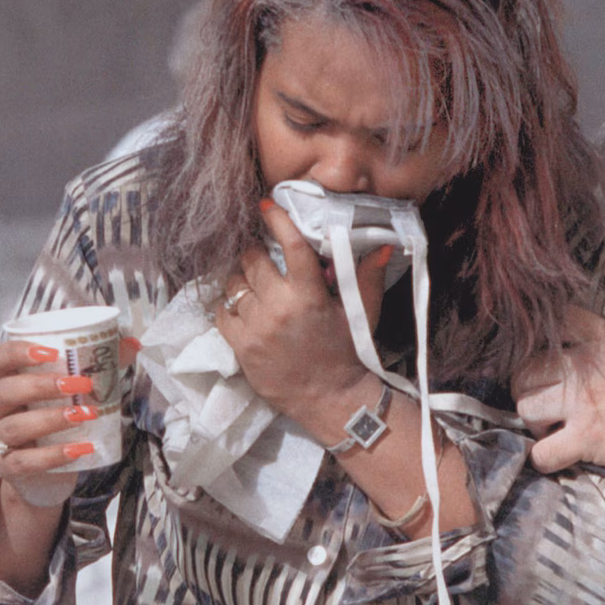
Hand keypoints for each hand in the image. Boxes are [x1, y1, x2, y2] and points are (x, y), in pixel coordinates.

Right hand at [0, 336, 120, 511]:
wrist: (44, 473)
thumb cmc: (54, 418)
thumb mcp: (70, 392)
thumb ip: (96, 365)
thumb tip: (132, 344)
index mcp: (5, 381)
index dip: (18, 352)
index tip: (51, 352)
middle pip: (4, 391)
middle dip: (41, 385)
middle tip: (81, 384)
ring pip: (13, 427)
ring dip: (51, 419)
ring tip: (85, 414)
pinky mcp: (9, 467)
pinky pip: (25, 461)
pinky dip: (53, 455)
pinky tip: (80, 449)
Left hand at [213, 200, 393, 439]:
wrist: (328, 399)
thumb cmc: (347, 353)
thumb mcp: (362, 315)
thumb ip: (368, 278)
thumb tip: (382, 246)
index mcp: (310, 295)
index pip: (289, 245)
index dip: (277, 220)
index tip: (266, 205)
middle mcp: (279, 307)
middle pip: (253, 261)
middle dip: (257, 254)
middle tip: (265, 258)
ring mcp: (255, 327)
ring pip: (235, 284)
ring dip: (243, 279)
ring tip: (254, 285)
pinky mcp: (239, 345)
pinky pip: (222, 310)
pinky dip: (230, 304)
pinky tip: (244, 307)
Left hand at [510, 305, 604, 479]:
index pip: (558, 321)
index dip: (545, 337)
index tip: (550, 355)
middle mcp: (585, 367)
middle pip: (525, 369)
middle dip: (528, 388)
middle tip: (544, 404)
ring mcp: (582, 403)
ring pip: (525, 407)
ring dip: (533, 423)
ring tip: (550, 432)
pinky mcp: (585, 438)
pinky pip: (542, 452)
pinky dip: (544, 459)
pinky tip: (556, 459)